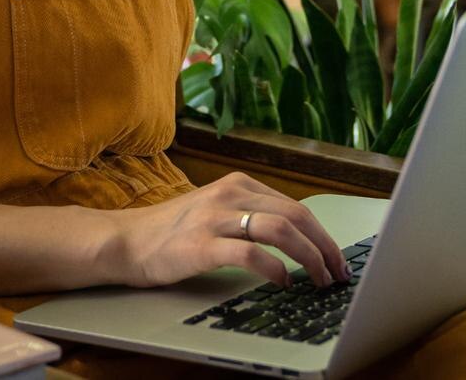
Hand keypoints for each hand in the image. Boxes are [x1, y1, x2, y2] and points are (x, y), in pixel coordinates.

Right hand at [103, 173, 349, 289]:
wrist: (127, 240)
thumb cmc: (174, 231)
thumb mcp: (217, 210)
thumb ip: (251, 215)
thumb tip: (298, 240)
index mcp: (239, 184)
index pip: (296, 207)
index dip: (322, 235)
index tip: (336, 259)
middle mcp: (230, 194)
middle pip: (296, 215)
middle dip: (324, 247)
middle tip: (338, 273)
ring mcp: (215, 218)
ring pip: (280, 230)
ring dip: (309, 258)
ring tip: (318, 280)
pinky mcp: (201, 245)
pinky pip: (249, 253)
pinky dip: (274, 268)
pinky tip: (282, 281)